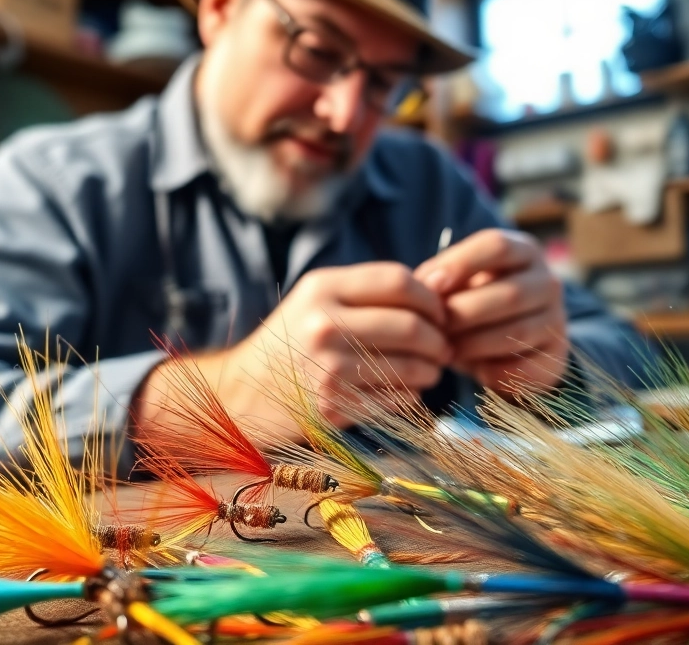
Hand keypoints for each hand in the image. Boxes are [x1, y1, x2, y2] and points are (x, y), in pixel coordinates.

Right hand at [135, 261, 450, 439]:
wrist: (245, 391)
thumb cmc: (292, 339)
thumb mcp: (317, 298)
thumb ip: (368, 290)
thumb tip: (436, 289)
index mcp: (322, 288)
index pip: (399, 281)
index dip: (430, 297)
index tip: (439, 310)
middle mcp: (325, 326)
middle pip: (411, 325)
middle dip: (439, 337)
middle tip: (443, 344)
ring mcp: (330, 370)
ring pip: (412, 366)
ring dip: (432, 368)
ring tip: (431, 368)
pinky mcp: (336, 408)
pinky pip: (398, 398)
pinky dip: (414, 394)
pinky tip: (408, 389)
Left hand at [414, 228, 567, 393]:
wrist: (505, 347)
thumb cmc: (473, 304)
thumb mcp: (458, 283)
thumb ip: (441, 278)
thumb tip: (425, 285)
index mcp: (524, 252)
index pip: (498, 246)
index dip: (461, 264)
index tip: (429, 286)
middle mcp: (548, 283)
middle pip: (511, 293)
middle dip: (464, 313)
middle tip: (434, 327)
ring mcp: (557, 321)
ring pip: (517, 332)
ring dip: (473, 343)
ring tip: (445, 349)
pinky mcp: (556, 359)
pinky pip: (523, 367)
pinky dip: (489, 370)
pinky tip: (470, 368)